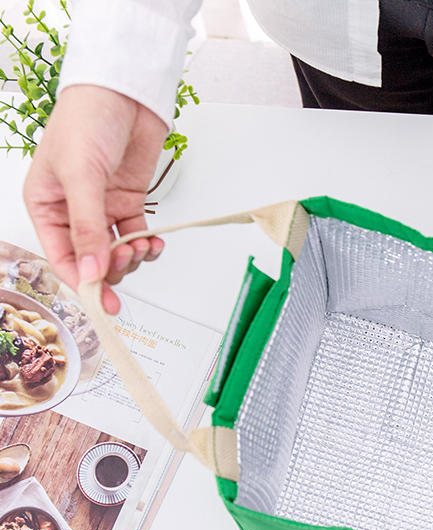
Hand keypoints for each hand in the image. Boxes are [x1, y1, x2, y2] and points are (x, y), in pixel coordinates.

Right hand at [23, 85, 166, 313]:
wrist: (123, 92)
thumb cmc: (87, 120)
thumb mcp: (81, 176)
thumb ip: (87, 228)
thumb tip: (91, 272)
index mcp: (46, 205)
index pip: (61, 256)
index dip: (82, 281)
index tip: (102, 301)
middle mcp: (73, 212)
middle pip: (91, 260)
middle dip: (112, 268)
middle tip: (127, 260)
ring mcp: (102, 209)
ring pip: (115, 253)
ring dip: (132, 258)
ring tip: (142, 246)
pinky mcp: (128, 204)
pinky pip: (136, 237)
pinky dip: (148, 246)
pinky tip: (154, 242)